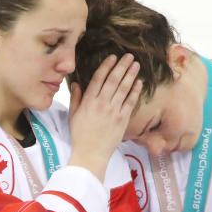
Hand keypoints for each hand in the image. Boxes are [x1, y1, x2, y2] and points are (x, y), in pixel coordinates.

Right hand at [67, 54, 142, 180]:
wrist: (90, 154)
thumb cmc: (80, 136)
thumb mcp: (73, 116)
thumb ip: (76, 98)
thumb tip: (77, 84)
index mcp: (88, 101)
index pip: (98, 78)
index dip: (106, 66)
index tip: (112, 57)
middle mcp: (101, 104)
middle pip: (113, 80)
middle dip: (121, 66)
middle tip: (129, 56)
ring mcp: (113, 111)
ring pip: (123, 88)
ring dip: (130, 75)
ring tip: (136, 64)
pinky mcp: (122, 120)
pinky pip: (130, 102)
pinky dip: (135, 91)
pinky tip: (139, 82)